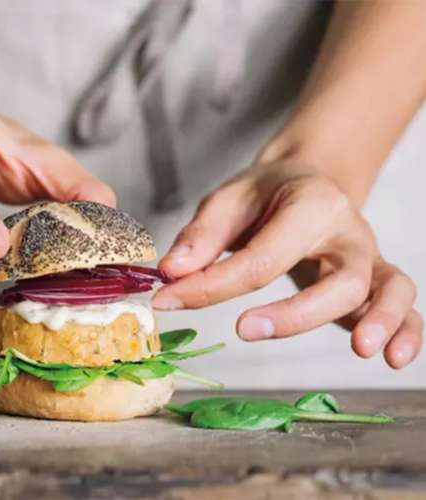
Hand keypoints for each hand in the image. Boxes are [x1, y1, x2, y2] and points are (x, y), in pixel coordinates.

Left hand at [152, 162, 421, 368]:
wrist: (306, 183)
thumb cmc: (265, 195)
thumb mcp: (227, 200)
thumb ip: (201, 236)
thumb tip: (171, 273)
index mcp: (311, 204)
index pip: (264, 255)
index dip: (213, 285)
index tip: (169, 301)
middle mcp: (349, 232)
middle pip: (338, 278)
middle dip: (295, 311)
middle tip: (243, 329)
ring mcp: (369, 258)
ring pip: (385, 289)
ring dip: (379, 319)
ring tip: (362, 349)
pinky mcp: (376, 281)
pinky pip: (404, 304)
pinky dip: (407, 330)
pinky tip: (393, 358)